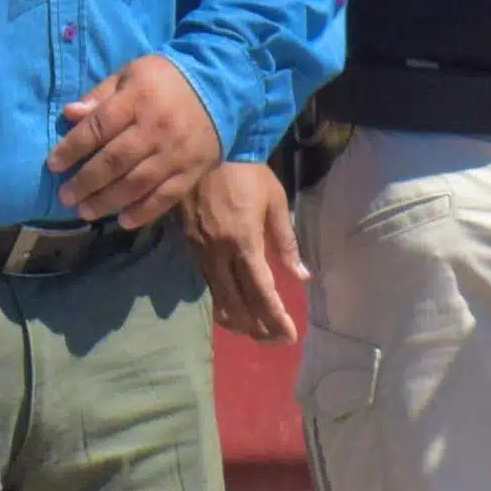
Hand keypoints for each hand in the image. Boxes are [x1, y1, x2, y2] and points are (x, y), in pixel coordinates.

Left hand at [47, 51, 223, 227]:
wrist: (221, 86)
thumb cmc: (165, 79)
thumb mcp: (130, 74)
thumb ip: (100, 95)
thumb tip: (70, 115)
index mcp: (137, 99)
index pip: (98, 127)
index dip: (72, 148)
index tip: (53, 165)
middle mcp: (156, 128)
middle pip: (115, 161)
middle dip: (86, 182)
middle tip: (65, 197)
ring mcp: (176, 153)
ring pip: (137, 183)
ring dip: (108, 201)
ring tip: (85, 212)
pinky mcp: (193, 171)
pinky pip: (166, 197)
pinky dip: (144, 212)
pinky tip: (123, 221)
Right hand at [183, 160, 306, 341]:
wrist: (204, 149)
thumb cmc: (247, 171)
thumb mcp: (275, 201)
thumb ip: (287, 241)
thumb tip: (301, 275)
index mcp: (243, 241)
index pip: (261, 291)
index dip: (275, 317)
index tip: (289, 335)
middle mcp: (219, 252)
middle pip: (237, 303)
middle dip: (258, 327)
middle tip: (275, 341)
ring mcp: (200, 250)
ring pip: (218, 297)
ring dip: (238, 320)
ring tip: (255, 333)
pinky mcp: (189, 245)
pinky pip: (207, 283)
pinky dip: (221, 302)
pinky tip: (231, 309)